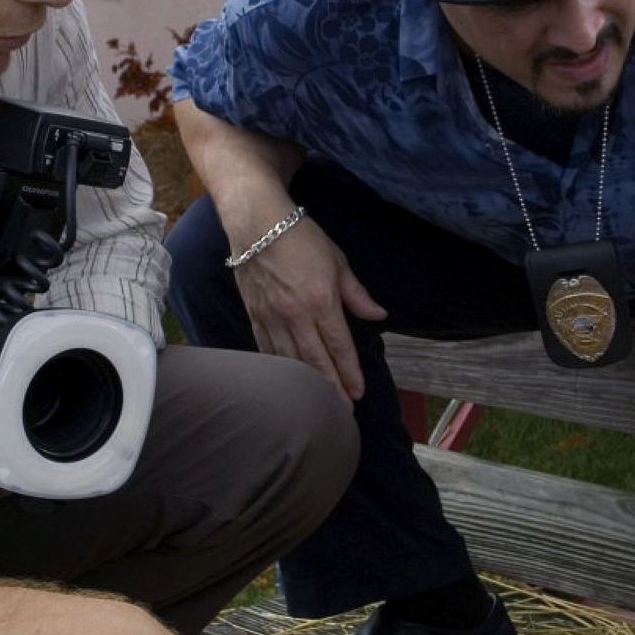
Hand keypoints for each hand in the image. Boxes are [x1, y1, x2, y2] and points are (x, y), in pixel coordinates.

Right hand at [232, 217, 386, 399]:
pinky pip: (267, 349)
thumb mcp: (338, 262)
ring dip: (306, 384)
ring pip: (290, 360)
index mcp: (321, 301)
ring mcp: (272, 318)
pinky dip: (279, 368)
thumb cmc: (302, 238)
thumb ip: (357, 295)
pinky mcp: (254, 315)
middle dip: (331, 388)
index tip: (358, 392)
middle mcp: (296, 315)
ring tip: (318, 403)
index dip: (350, 372)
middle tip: (342, 411)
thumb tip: (379, 315)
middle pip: (316, 360)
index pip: (340, 346)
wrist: (257, 223)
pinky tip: (286, 382)